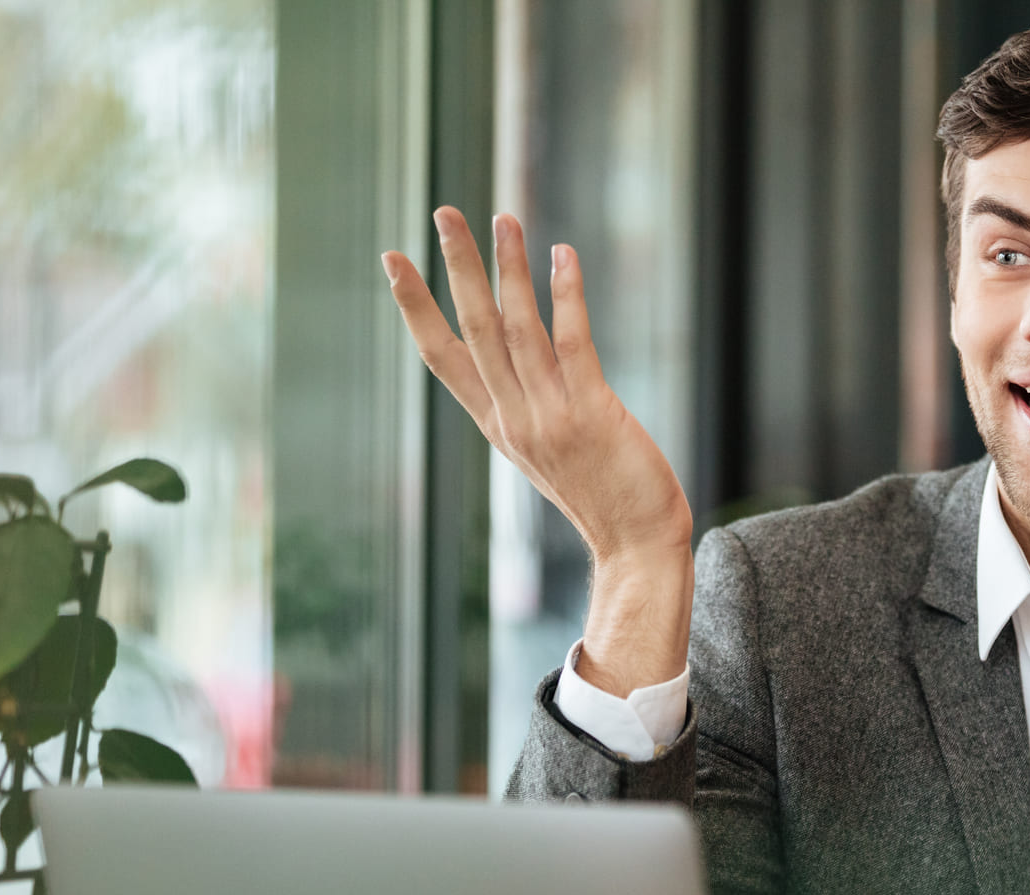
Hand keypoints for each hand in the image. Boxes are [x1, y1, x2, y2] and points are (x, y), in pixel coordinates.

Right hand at [382, 209, 691, 692]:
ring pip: (517, 330)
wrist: (637, 548)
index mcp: (498, 426)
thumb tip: (520, 357)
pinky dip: (566, 297)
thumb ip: (528, 406)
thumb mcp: (549, 452)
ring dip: (510, 270)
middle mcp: (515, 419)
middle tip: (443, 212)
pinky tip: (562, 256)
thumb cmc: (603, 497)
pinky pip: (573, 344)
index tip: (393, 258)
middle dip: (457, 269)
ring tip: (501, 218)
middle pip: (475, 331)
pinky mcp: (592, 415)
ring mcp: (550, 417)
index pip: (443, 357)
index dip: (416, 307)